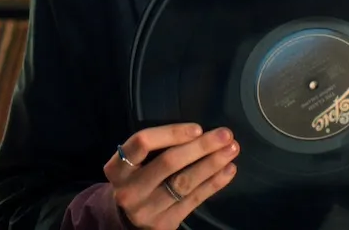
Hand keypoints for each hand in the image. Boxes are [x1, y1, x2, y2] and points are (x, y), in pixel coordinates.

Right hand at [103, 123, 239, 229]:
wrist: (128, 219)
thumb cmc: (137, 179)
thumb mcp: (134, 163)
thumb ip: (155, 149)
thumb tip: (198, 132)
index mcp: (117, 168)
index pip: (143, 143)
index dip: (172, 133)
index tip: (198, 128)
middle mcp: (129, 190)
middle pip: (168, 163)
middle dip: (201, 146)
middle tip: (226, 134)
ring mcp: (147, 209)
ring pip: (184, 182)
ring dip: (212, 164)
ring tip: (232, 150)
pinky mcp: (165, 224)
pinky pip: (194, 200)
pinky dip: (214, 183)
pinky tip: (228, 170)